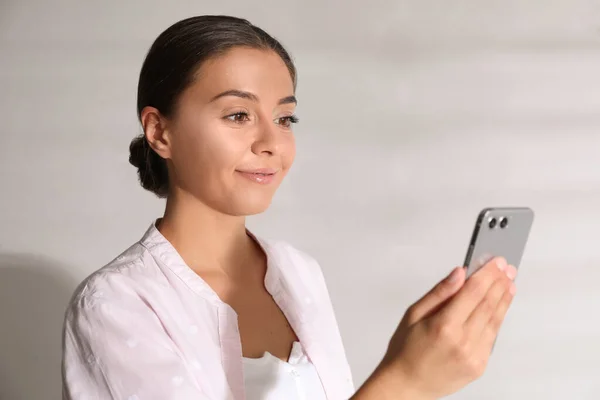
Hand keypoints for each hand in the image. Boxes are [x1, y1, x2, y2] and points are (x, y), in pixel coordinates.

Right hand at [377, 258, 516, 398]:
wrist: (407, 384)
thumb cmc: (405, 350)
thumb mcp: (413, 314)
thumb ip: (439, 293)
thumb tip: (459, 273)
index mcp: (444, 326)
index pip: (473, 292)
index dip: (487, 274)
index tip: (495, 262)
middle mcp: (462, 342)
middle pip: (488, 304)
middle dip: (499, 282)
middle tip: (506, 267)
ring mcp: (474, 356)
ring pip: (495, 320)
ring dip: (504, 299)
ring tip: (509, 282)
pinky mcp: (479, 365)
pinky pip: (492, 336)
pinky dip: (498, 318)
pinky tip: (500, 306)